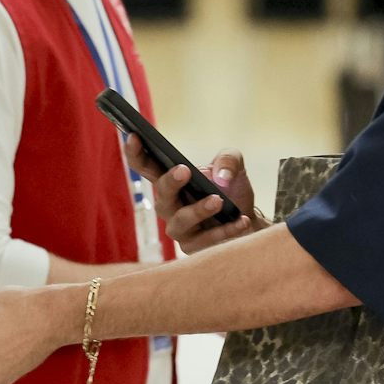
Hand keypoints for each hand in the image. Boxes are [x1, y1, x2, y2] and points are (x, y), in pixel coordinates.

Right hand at [124, 138, 258, 254]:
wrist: (249, 220)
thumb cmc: (231, 190)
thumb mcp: (233, 165)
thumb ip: (228, 159)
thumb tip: (220, 178)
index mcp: (170, 181)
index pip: (146, 166)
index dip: (136, 153)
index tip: (134, 136)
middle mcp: (169, 205)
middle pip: (161, 195)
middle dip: (170, 183)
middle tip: (185, 171)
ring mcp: (179, 228)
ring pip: (181, 221)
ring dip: (198, 210)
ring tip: (218, 201)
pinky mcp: (194, 247)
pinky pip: (205, 240)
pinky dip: (225, 229)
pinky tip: (241, 220)